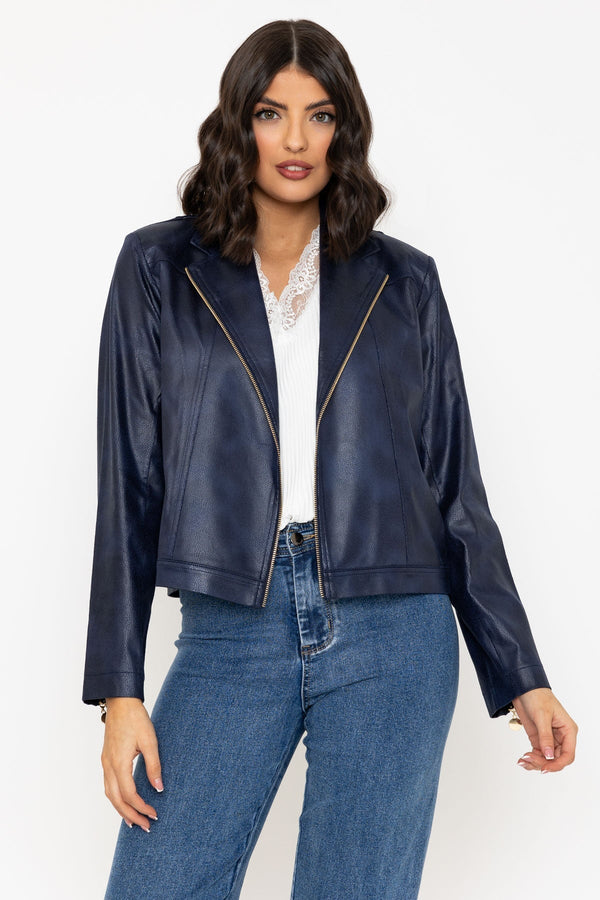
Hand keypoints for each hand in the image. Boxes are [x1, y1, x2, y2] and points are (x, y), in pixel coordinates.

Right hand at [100, 697, 163, 830]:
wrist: (120, 702)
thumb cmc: (136, 718)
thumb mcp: (150, 740)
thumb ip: (154, 766)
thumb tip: (159, 788)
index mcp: (119, 763)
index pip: (130, 794)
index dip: (141, 807)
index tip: (154, 814)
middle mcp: (109, 766)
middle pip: (117, 800)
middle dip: (131, 815)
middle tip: (145, 826)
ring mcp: (105, 763)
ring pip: (110, 794)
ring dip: (121, 810)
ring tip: (133, 821)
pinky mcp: (106, 759)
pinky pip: (109, 785)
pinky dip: (116, 798)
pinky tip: (124, 801)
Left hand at [512, 687, 577, 773]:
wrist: (523, 688)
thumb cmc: (537, 696)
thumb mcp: (542, 716)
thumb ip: (545, 736)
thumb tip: (549, 755)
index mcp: (568, 730)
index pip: (568, 755)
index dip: (558, 764)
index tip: (545, 768)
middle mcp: (561, 737)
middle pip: (556, 759)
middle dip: (543, 763)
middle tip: (528, 759)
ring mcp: (549, 739)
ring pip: (547, 759)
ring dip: (536, 763)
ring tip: (523, 760)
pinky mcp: (538, 739)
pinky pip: (538, 754)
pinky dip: (531, 759)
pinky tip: (522, 760)